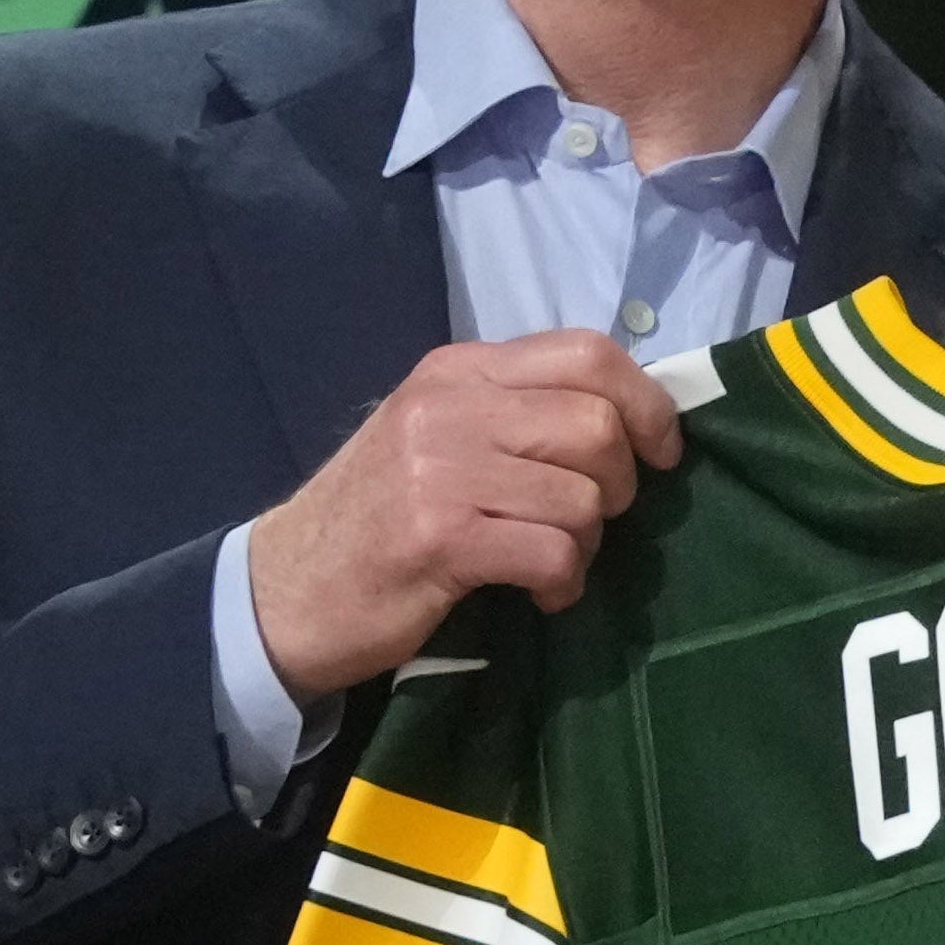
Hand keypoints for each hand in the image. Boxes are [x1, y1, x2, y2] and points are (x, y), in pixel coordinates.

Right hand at [243, 333, 686, 688]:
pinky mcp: (438, 537)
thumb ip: (519, 413)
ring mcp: (440, 469)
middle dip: (619, 485)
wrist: (284, 590)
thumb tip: (630, 419)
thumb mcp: (439, 435)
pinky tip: (536, 594)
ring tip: (550, 562)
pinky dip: (562, 584)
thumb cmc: (378, 517)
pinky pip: (553, 553)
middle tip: (590, 522)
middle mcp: (450, 405)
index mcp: (460, 369)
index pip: (589, 351)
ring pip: (582, 497)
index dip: (648, 402)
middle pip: (597, 424)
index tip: (661, 451)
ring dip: (586, 544)